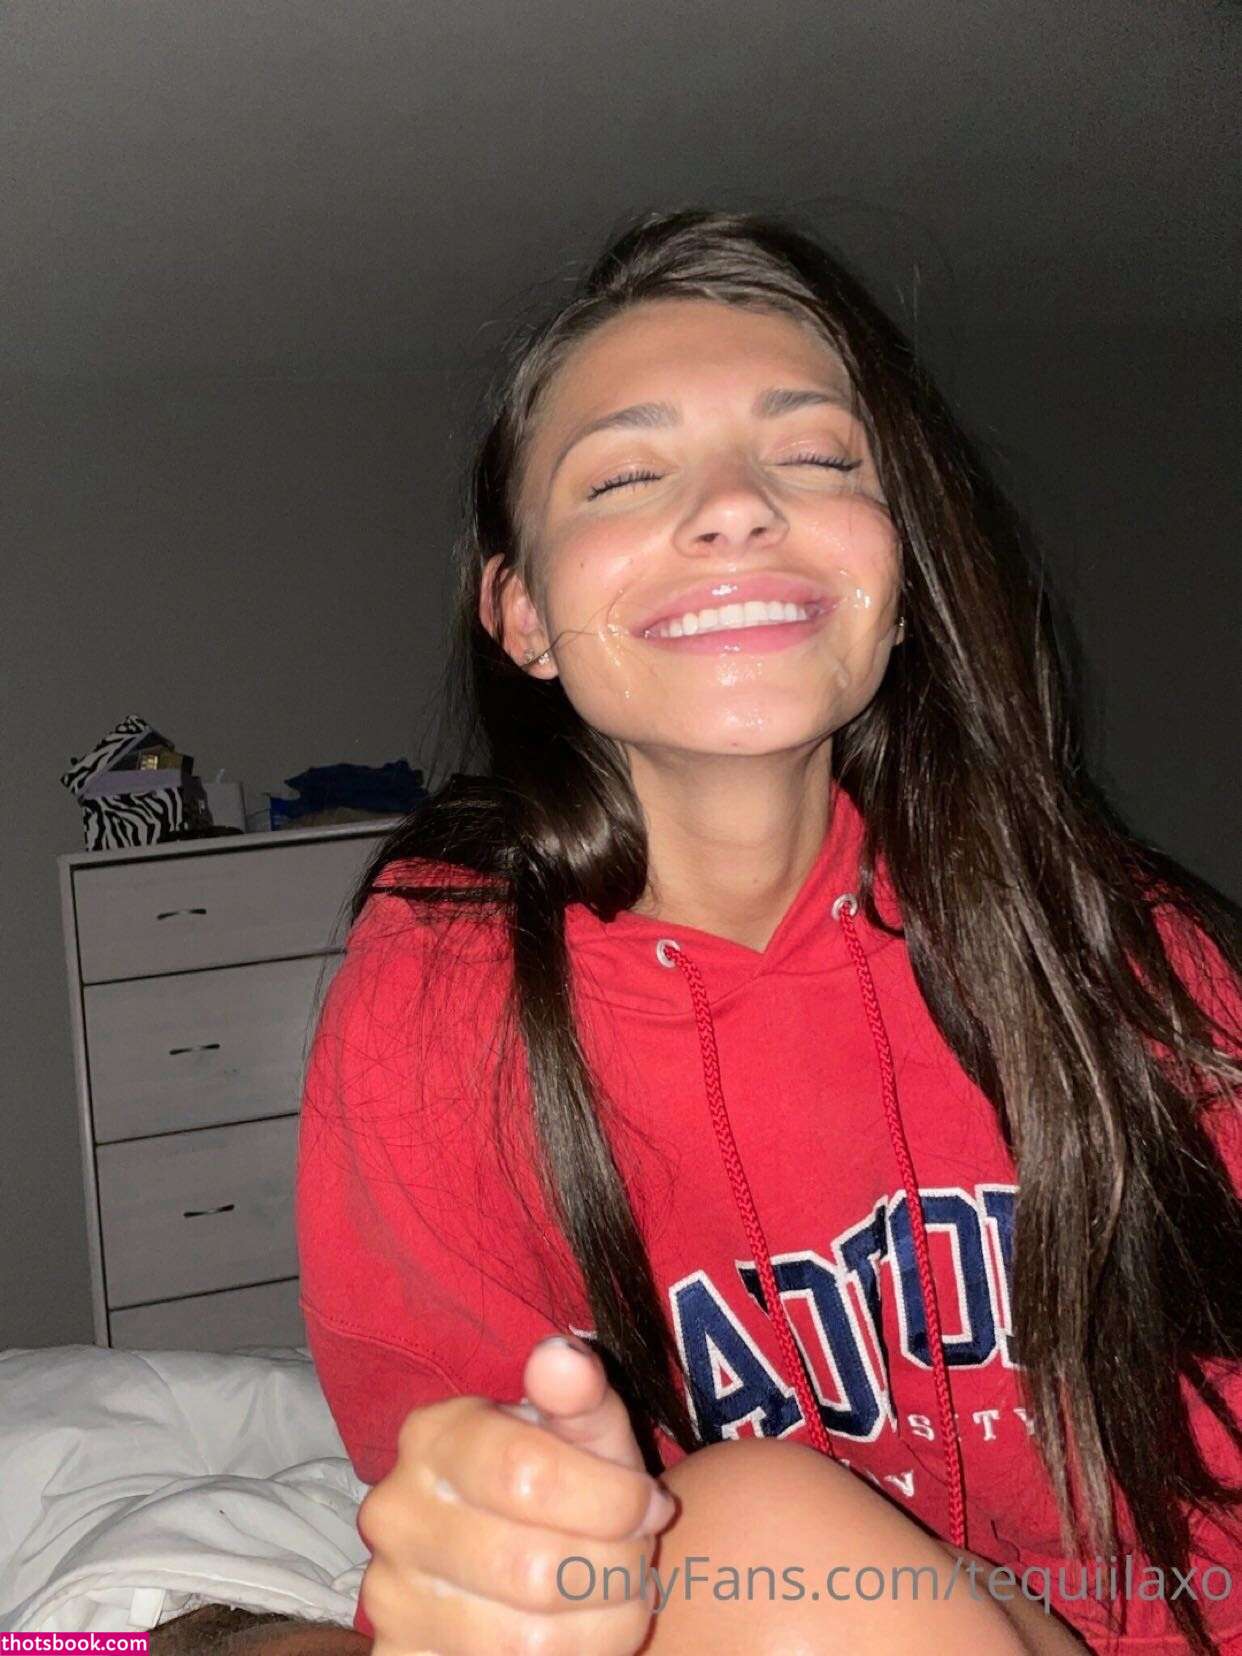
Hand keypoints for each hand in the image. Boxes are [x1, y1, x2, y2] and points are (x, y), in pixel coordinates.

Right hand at [358, 1334, 678, 1653]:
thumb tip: (563, 1358)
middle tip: (640, 1558)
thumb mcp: (582, 1429)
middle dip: (615, 1569)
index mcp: (434, 1436)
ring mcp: (390, 1595)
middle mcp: (395, 1514)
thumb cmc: (563, 1480)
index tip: (652, 1503)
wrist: (520, 1555)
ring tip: (623, 1596)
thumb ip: (579, 1394)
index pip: (527, 1474)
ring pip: (525, 1643)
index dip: (612, 1499)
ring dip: (604, 1626)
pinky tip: (584, 1633)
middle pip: (532, 1569)